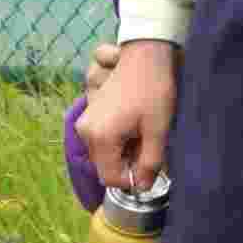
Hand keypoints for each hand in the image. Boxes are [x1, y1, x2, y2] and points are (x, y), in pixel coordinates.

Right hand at [75, 39, 175, 195]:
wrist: (144, 56)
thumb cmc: (154, 91)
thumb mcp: (158, 130)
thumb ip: (150, 162)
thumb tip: (142, 187)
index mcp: (100, 137)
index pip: (111, 178)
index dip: (132, 179)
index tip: (150, 168)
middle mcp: (85, 132)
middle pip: (106, 166)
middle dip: (128, 164)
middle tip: (149, 146)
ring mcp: (85, 122)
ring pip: (104, 153)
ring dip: (124, 151)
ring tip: (142, 132)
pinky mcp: (89, 115)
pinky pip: (102, 139)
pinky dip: (118, 140)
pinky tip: (134, 125)